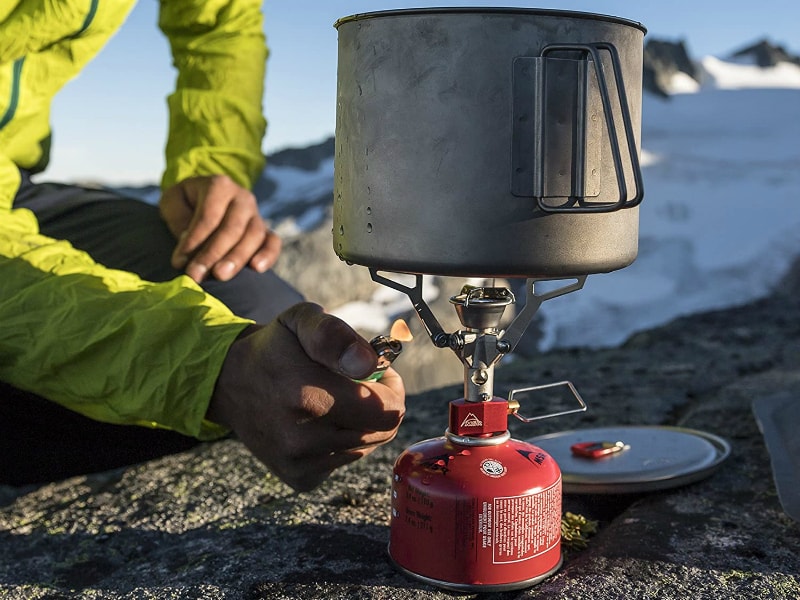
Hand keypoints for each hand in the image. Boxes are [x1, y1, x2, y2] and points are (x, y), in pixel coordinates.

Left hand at [159, 175, 281, 282]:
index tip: (178, 262)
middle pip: (232, 228)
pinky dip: (268, 255)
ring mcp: (256, 214)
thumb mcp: (173, 202)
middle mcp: (243, 197)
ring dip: (237, 258)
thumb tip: (188, 241)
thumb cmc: (186, 203)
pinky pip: (273, 242)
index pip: (208, 216)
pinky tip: (257, 268)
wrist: (205, 201)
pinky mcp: (266, 231)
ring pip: (253, 236)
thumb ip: (178, 219)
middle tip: (196, 275)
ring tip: (220, 276)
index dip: (194, 240)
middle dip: (213, 254)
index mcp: (219, 185)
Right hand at [207, 303, 405, 491]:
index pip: (387, 410)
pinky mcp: (299, 478)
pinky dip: (343, 442)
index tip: (377, 371)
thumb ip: (336, 336)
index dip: (392, 388)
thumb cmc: (274, 348)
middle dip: (380, 404)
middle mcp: (303, 438)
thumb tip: (367, 364)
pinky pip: (346, 461)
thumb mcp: (301, 321)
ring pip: (367, 446)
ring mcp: (300, 463)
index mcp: (306, 396)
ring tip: (334, 399)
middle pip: (382, 430)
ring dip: (362, 423)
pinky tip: (319, 422)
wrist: (229, 383)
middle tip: (356, 383)